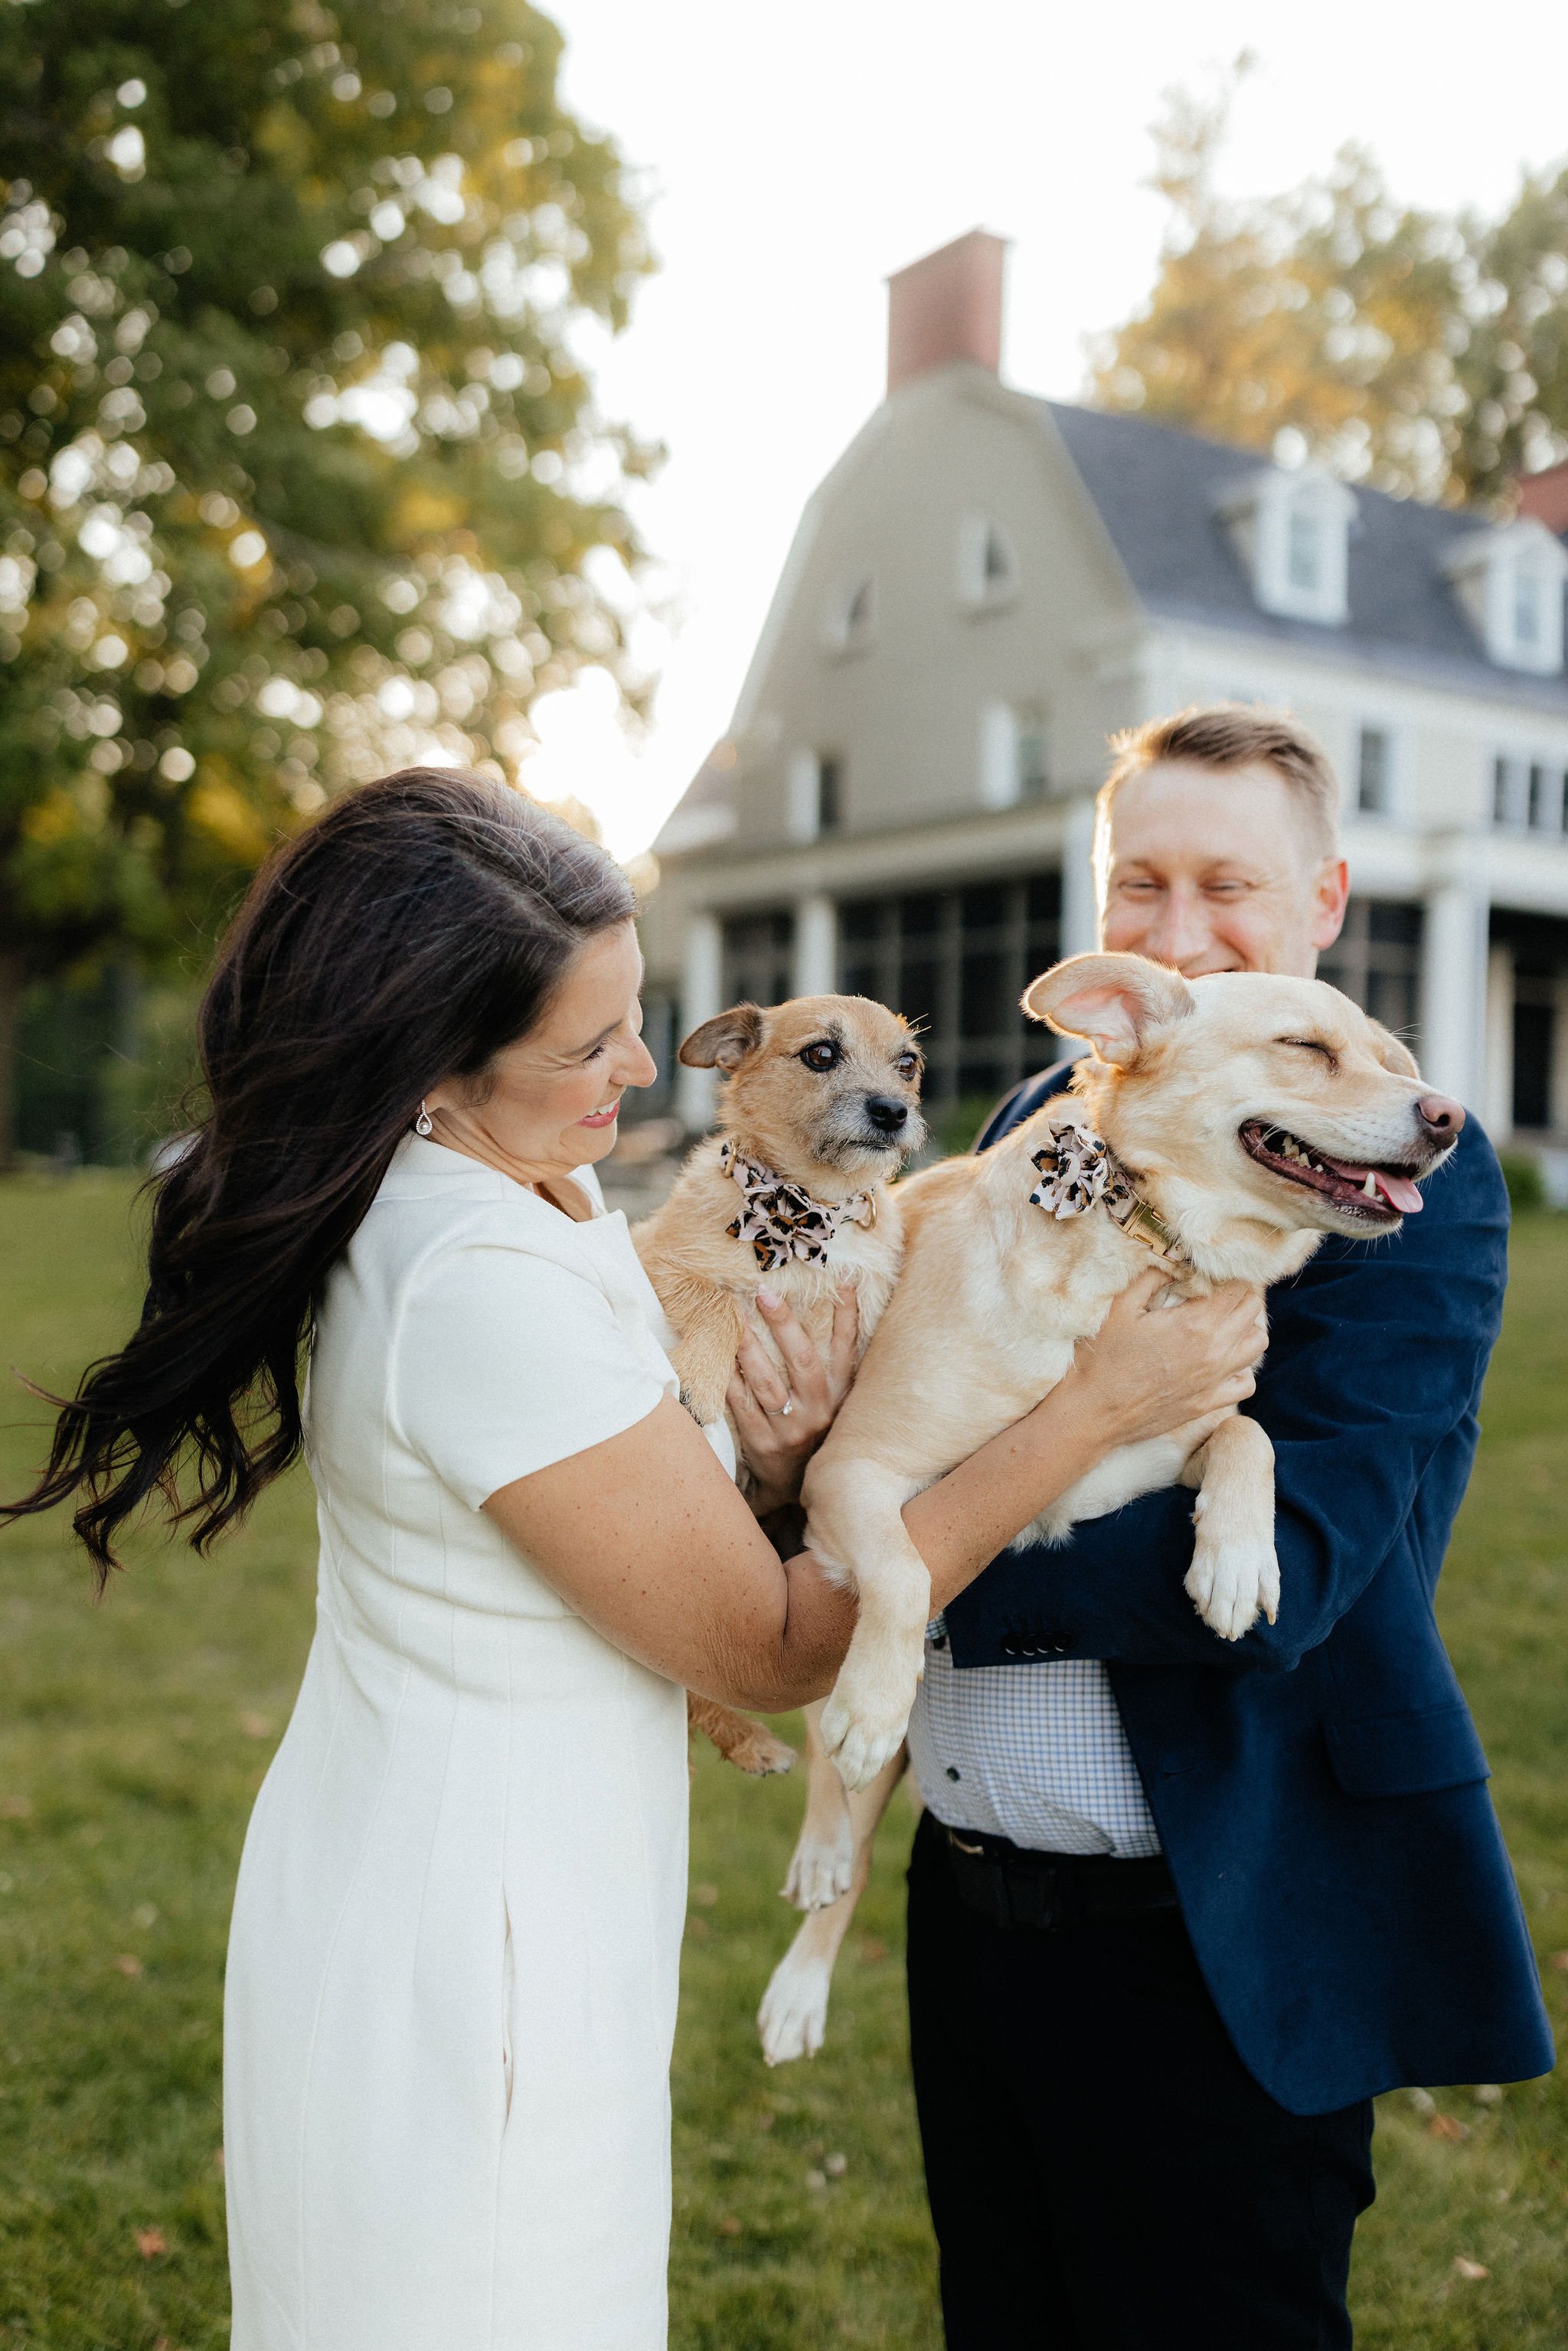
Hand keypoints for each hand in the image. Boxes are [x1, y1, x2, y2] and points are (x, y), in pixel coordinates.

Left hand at [727, 1281, 858, 1514]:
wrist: (797, 1484)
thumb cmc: (817, 1427)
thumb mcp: (837, 1398)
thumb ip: (836, 1361)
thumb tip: (836, 1304)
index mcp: (841, 1395)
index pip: (847, 1349)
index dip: (847, 1316)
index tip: (843, 1282)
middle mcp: (819, 1410)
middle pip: (802, 1361)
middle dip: (783, 1324)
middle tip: (763, 1293)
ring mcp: (790, 1428)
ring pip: (767, 1382)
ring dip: (748, 1347)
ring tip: (733, 1317)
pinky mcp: (761, 1442)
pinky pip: (741, 1404)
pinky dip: (730, 1378)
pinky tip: (720, 1354)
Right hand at [1063, 1268, 1266, 1449]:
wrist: (1095, 1411)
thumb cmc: (1104, 1357)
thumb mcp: (1122, 1307)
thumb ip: (1152, 1277)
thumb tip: (1175, 1258)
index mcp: (1195, 1322)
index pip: (1238, 1287)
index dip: (1230, 1274)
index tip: (1214, 1273)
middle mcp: (1214, 1350)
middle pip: (1252, 1309)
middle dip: (1240, 1293)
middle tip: (1218, 1291)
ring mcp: (1215, 1379)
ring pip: (1257, 1343)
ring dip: (1246, 1327)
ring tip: (1224, 1322)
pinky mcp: (1210, 1402)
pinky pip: (1247, 1383)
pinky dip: (1242, 1368)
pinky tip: (1222, 1361)